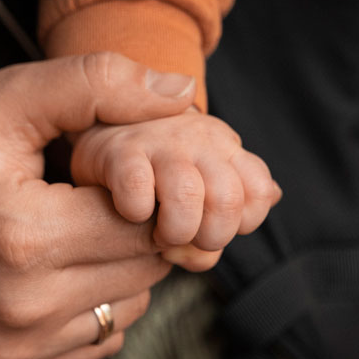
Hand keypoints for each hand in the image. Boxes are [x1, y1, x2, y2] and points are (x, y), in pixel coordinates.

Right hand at [0, 53, 195, 358]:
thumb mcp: (5, 98)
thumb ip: (99, 85)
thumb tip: (183, 93)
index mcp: (25, 239)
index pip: (146, 222)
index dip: (145, 189)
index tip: (114, 169)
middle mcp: (23, 310)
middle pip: (144, 267)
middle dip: (135, 225)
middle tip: (96, 195)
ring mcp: (13, 349)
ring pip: (129, 306)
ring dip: (119, 265)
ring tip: (72, 228)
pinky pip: (96, 338)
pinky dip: (95, 301)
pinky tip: (58, 267)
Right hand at [70, 108, 280, 269]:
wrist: (98, 120)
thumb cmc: (153, 166)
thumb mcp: (200, 177)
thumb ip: (231, 203)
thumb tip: (260, 208)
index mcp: (225, 147)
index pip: (259, 192)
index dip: (240, 223)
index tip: (210, 225)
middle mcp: (199, 139)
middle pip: (228, 201)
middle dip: (207, 237)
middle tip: (182, 237)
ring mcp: (159, 142)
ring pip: (188, 197)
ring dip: (173, 232)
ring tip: (156, 235)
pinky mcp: (117, 152)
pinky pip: (138, 194)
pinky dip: (136, 216)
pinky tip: (128, 213)